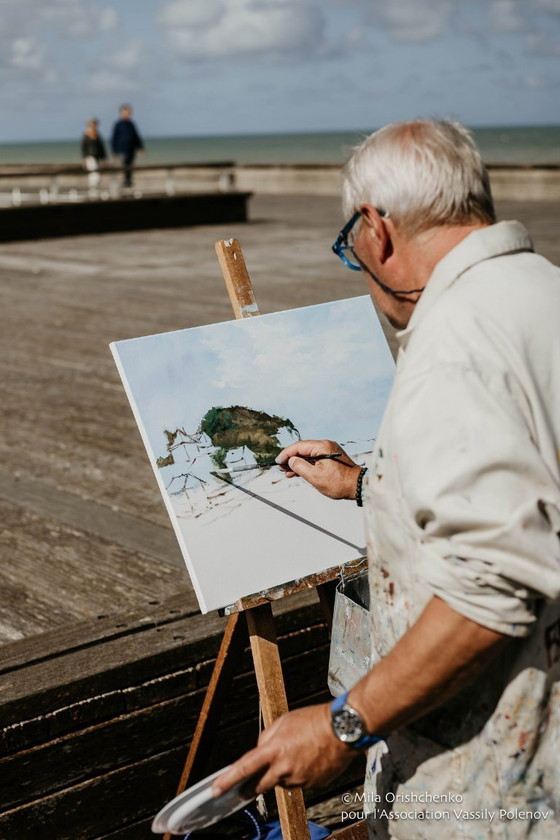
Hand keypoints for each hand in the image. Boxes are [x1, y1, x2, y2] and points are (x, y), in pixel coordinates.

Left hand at [212, 704, 353, 797]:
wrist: (343, 730)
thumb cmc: (315, 720)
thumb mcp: (284, 721)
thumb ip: (267, 737)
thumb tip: (260, 748)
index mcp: (274, 750)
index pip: (245, 768)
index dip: (228, 780)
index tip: (216, 790)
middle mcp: (285, 768)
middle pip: (261, 785)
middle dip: (251, 787)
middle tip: (245, 789)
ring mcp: (300, 779)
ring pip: (283, 782)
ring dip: (282, 773)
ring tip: (297, 753)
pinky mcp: (313, 785)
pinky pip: (300, 783)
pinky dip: (300, 773)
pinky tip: (309, 759)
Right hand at [276, 440, 360, 499]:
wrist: (357, 487)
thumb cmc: (339, 483)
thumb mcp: (315, 476)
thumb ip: (300, 467)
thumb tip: (291, 461)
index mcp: (323, 447)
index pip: (299, 446)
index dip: (287, 454)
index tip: (278, 461)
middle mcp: (326, 446)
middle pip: (303, 449)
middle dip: (291, 458)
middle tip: (280, 467)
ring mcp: (329, 452)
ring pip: (308, 455)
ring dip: (297, 463)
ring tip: (286, 472)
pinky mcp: (331, 459)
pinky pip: (315, 459)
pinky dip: (306, 465)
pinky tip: (297, 473)